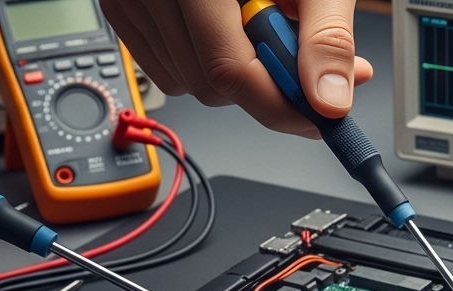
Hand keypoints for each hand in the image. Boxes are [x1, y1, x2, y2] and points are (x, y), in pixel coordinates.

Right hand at [100, 0, 372, 136]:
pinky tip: (227, 26)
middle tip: (300, 61)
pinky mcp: (123, 9)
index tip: (318, 117)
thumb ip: (326, 36)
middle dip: (263, 88)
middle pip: (209, 85)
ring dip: (234, 75)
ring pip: (187, 84)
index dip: (280, 105)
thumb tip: (330, 98)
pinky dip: (202, 62)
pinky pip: (165, 68)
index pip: (230, 69)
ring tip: (259, 22)